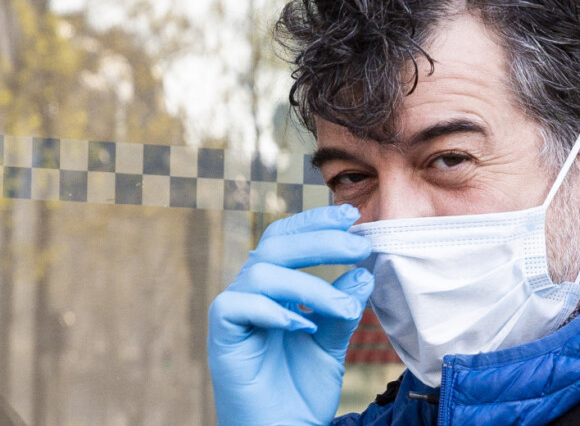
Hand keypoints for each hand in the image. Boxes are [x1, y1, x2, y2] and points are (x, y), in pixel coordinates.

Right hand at [207, 204, 373, 425]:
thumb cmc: (300, 387)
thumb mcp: (330, 342)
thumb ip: (341, 308)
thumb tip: (364, 275)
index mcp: (273, 284)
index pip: (289, 238)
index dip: (315, 221)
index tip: (351, 216)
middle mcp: (251, 289)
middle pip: (276, 245)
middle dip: (320, 240)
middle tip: (360, 246)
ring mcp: (233, 309)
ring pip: (263, 273)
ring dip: (310, 287)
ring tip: (345, 310)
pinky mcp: (221, 333)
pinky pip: (236, 305)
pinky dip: (273, 310)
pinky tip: (302, 325)